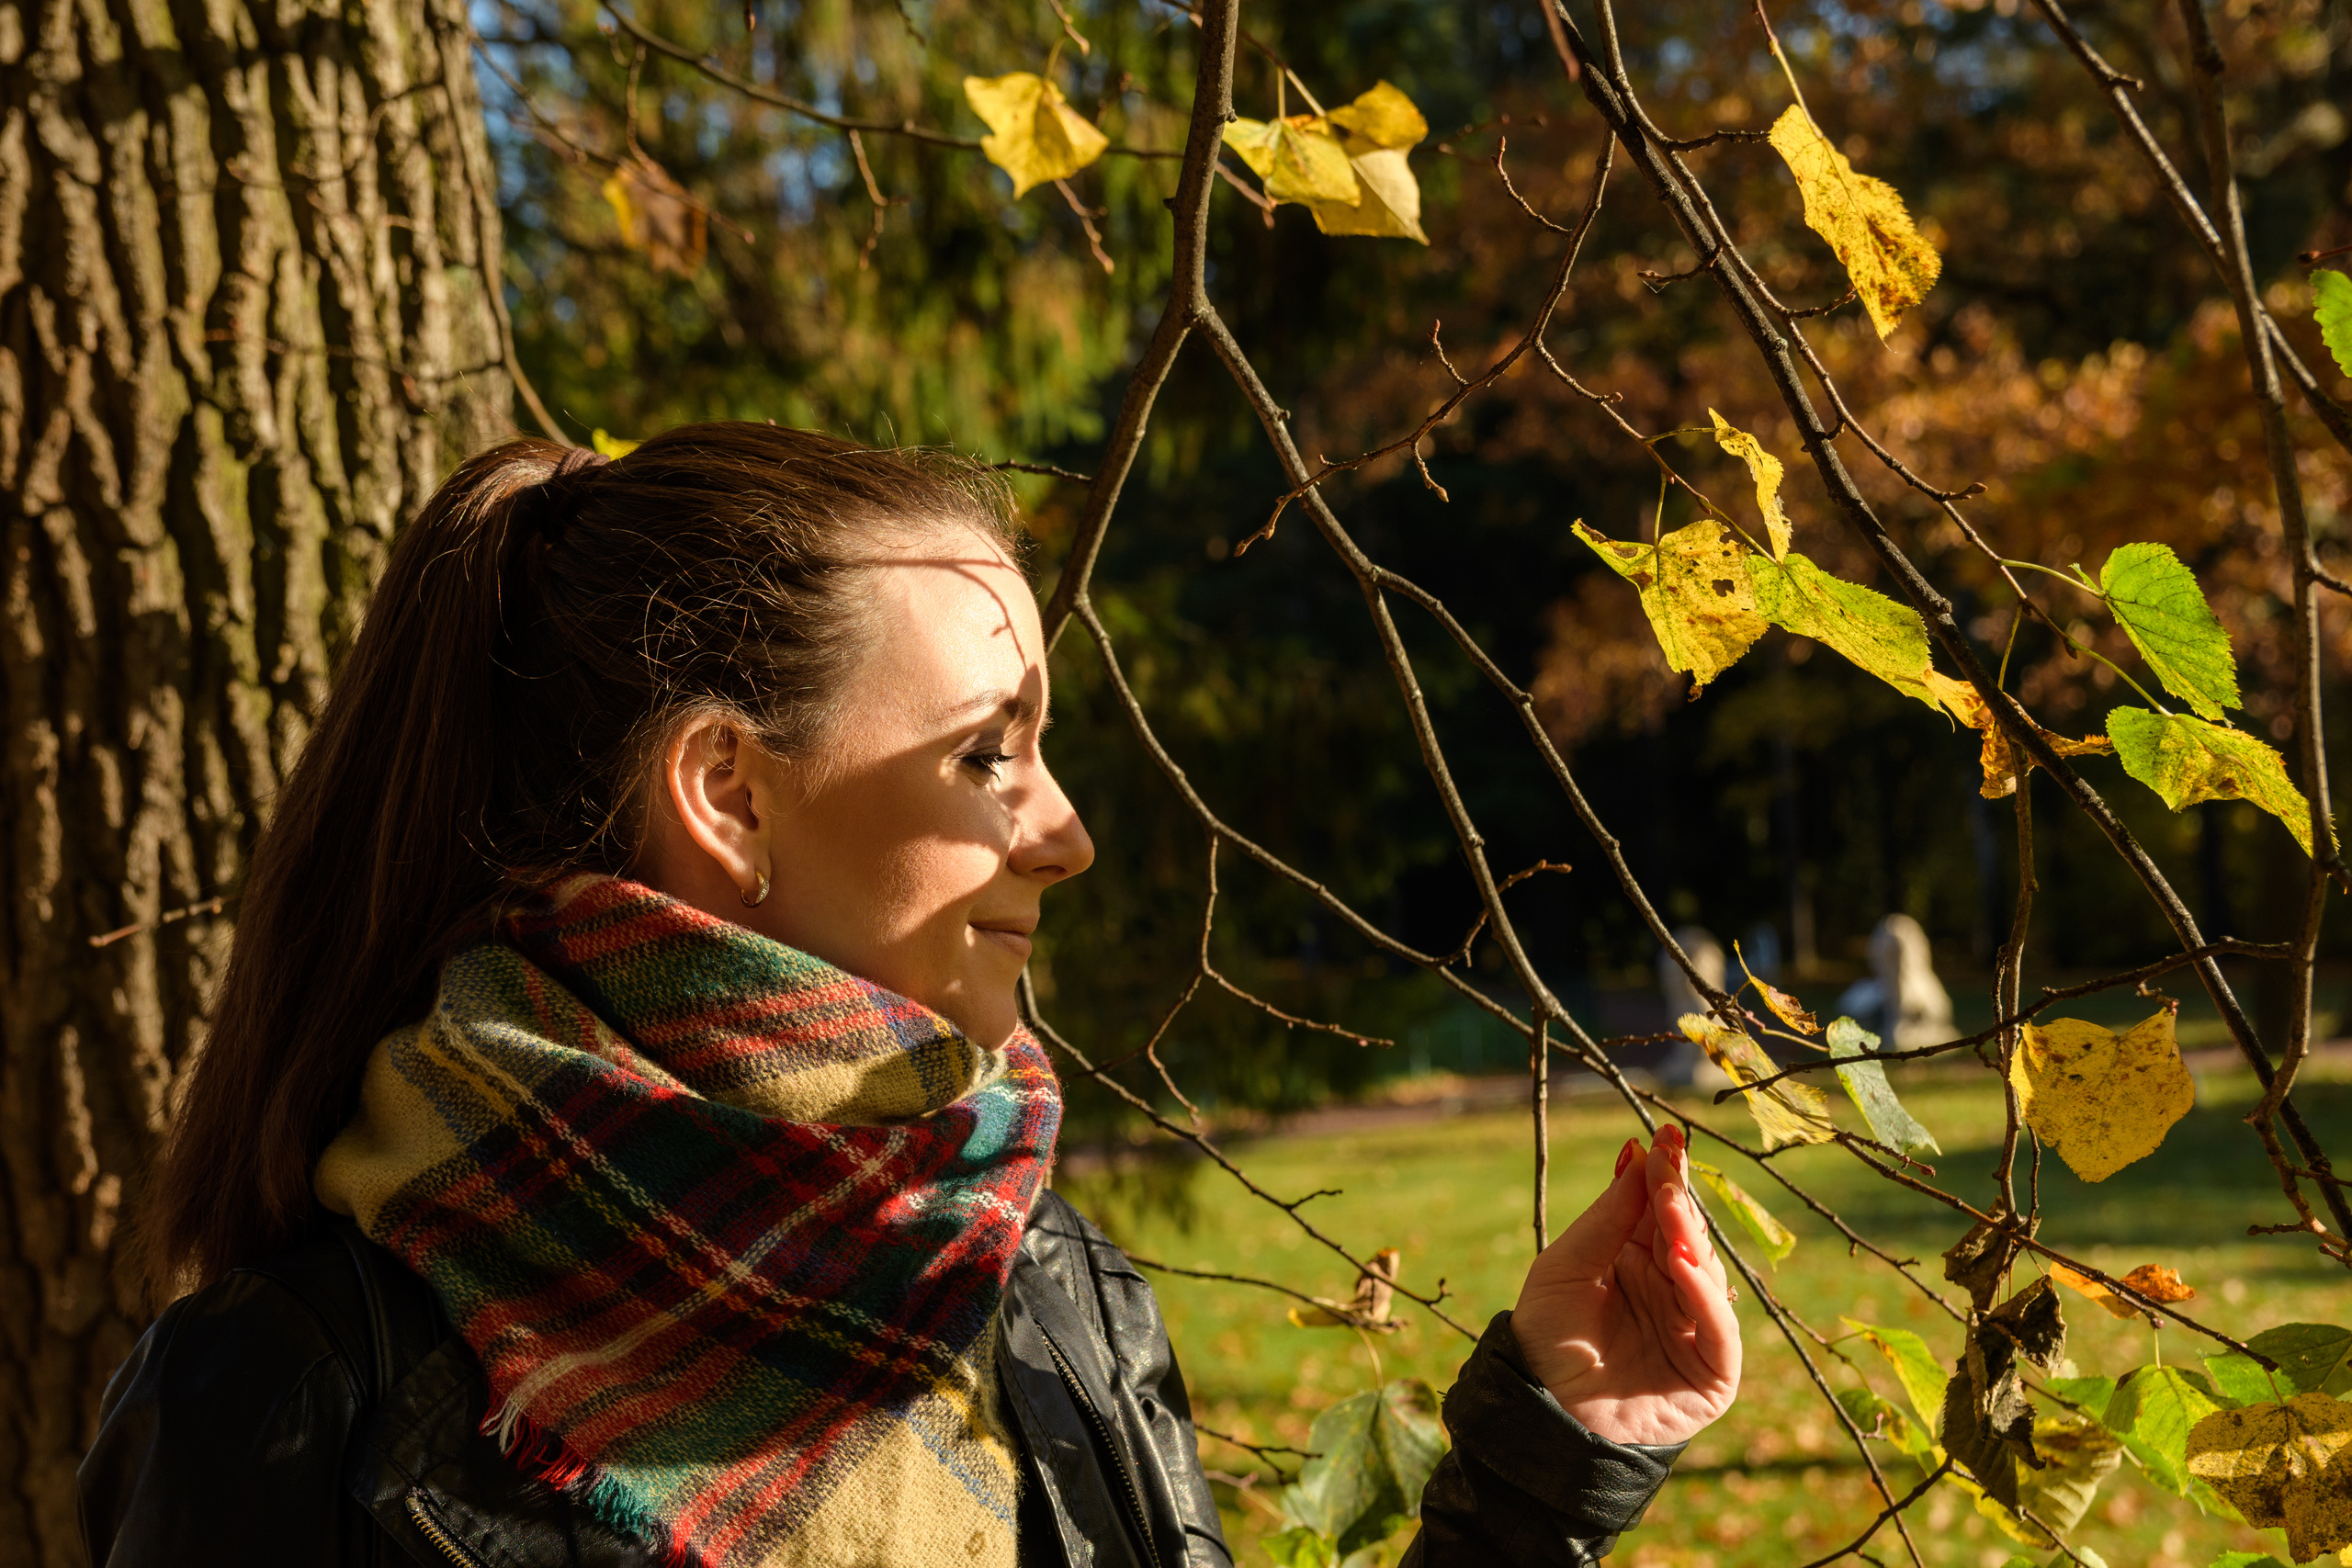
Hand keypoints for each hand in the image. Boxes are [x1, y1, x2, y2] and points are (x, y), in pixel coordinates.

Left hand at [1509, 1123, 1741, 1446]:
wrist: (1539, 1410)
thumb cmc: (1548, 1336)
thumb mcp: (1569, 1264)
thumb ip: (1608, 1215)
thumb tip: (1637, 1150)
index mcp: (1639, 1264)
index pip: (1661, 1212)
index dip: (1665, 1175)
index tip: (1666, 1135)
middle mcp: (1672, 1292)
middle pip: (1686, 1236)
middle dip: (1677, 1198)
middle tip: (1667, 1161)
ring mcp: (1696, 1330)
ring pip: (1706, 1273)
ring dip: (1688, 1237)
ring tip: (1668, 1204)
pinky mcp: (1713, 1373)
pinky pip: (1718, 1329)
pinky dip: (1704, 1295)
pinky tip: (1679, 1263)